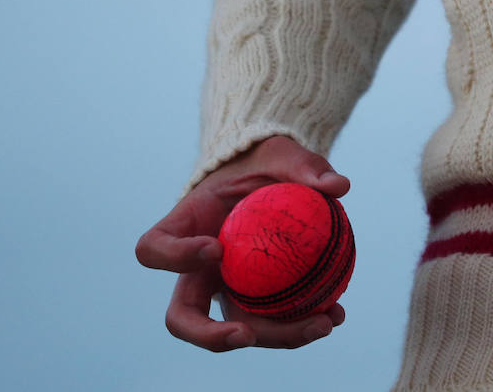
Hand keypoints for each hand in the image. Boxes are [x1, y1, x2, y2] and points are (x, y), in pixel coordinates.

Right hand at [135, 135, 351, 350]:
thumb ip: (305, 166)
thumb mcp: (282, 154)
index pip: (154, 249)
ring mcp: (226, 290)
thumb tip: (338, 186)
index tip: (217, 248)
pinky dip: (302, 325)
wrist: (273, 180)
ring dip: (277, 337)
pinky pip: (273, 323)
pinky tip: (335, 314)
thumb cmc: (266, 164)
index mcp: (186, 226)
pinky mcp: (256, 302)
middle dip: (208, 335)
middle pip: (182, 317)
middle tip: (247, 334)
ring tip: (323, 323)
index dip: (175, 257)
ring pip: (237, 329)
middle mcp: (198, 269)